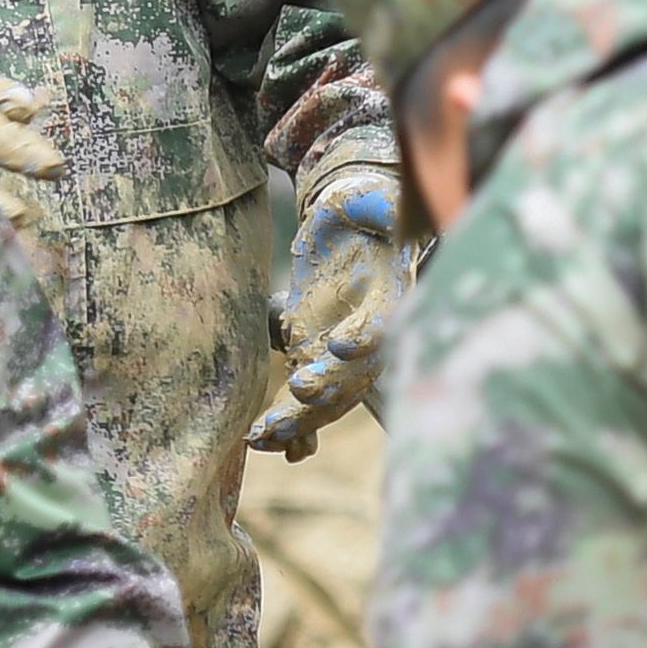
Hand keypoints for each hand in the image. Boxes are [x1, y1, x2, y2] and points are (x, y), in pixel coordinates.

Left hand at [249, 165, 413, 459]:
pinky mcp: (316, 354)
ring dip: (297, 421)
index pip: (380, 324)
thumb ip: (377, 208)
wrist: (355, 226)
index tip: (337, 347)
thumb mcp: (372, 202)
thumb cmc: (364, 211)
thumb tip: (381, 207)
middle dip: (320, 397)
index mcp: (386, 298)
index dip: (363, 338)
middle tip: (282, 414)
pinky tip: (270, 444)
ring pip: (327, 396)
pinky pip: (309, 398)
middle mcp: (367, 334)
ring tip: (259, 438)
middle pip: (350, 375)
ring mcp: (343, 351)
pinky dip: (295, 425)